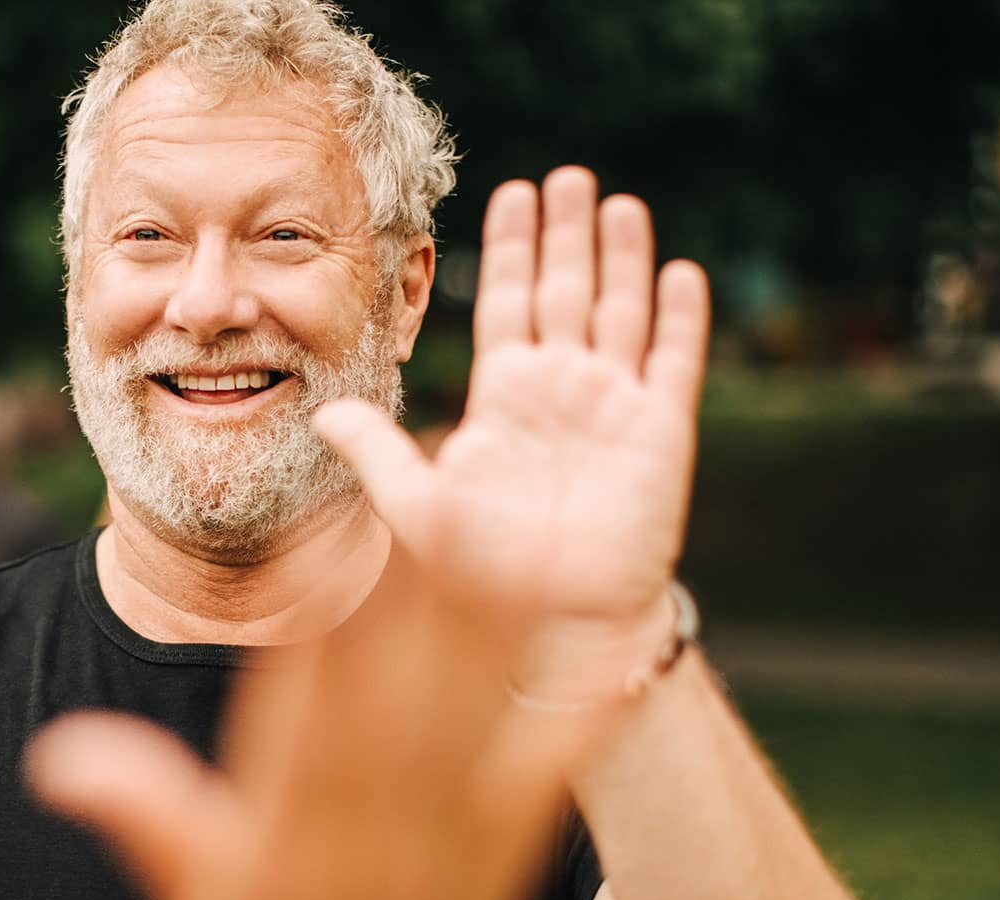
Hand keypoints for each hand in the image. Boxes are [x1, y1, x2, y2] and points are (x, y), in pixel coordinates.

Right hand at [25, 554, 606, 899]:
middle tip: (464, 479)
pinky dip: (583, 719)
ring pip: (477, 710)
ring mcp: (443, 832)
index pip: (311, 688)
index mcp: (288, 810)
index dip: (338, 604)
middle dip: (437, 580)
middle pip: (406, 677)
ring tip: (540, 533)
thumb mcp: (188, 889)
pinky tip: (620, 656)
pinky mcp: (502, 856)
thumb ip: (138, 810)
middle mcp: (372, 813)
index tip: (355, 522)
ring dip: (511, 623)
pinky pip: (546, 781)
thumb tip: (54, 757)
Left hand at [316, 168, 708, 679]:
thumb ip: (377, 452)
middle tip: (567, 176)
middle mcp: (561, 389)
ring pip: (620, 312)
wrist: (555, 622)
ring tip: (618, 202)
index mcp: (506, 395)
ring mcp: (613, 406)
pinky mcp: (659, 432)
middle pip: (566, 292)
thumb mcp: (419, 506)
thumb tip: (321, 412)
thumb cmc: (487, 572)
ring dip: (622, 259)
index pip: (510, 303)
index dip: (512, 249)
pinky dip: (678, 318)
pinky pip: (672, 362)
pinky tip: (679, 271)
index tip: (510, 192)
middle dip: (566, 234)